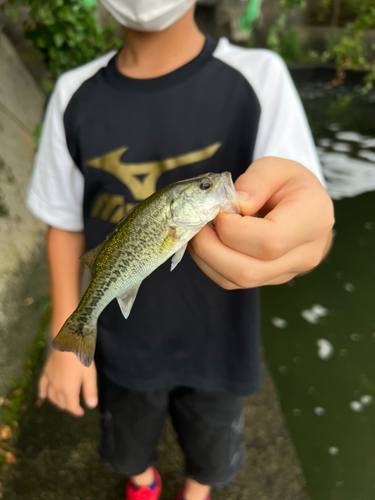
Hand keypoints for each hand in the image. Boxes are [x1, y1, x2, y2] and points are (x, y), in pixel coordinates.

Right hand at [38, 350, 97, 416]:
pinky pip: (41, 386)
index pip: (71, 406)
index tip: (81, 413)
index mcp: (68, 390)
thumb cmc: (80, 357)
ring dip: (57, 402)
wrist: (67, 341)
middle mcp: (56, 388)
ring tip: (63, 403)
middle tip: (75, 407)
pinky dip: (42, 393)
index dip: (76, 411)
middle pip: (61, 403)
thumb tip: (91, 406)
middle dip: (68, 407)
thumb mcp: (90, 374)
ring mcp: (49, 380)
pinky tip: (42, 397)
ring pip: (51, 397)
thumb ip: (90, 390)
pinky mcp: (46, 372)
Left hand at [189, 157, 333, 288]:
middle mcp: (305, 254)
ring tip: (199, 231)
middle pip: (250, 271)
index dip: (233, 230)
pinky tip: (207, 242)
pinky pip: (234, 282)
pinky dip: (211, 264)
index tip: (218, 211)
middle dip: (210, 249)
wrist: (305, 205)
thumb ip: (256, 181)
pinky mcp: (270, 279)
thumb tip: (235, 205)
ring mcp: (288, 272)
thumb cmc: (289, 183)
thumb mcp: (276, 167)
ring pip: (238, 281)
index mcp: (312, 220)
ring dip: (207, 258)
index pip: (269, 241)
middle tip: (196, 224)